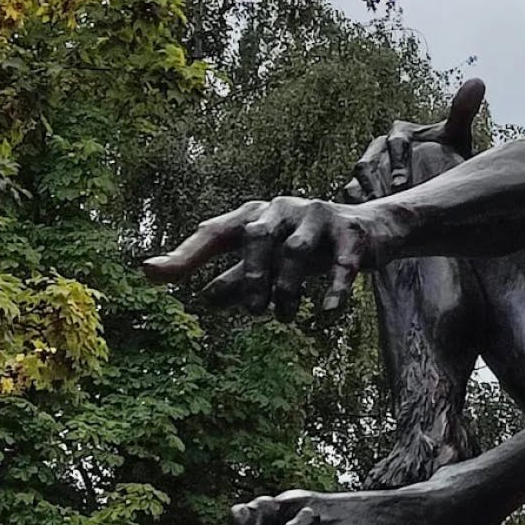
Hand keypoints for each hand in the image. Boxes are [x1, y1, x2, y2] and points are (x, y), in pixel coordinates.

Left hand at [141, 197, 381, 319]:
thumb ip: (238, 278)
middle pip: (255, 237)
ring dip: (287, 290)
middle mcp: (283, 208)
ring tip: (286, 316)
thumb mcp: (272, 263)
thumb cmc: (310, 247)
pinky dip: (332, 288)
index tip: (151, 274)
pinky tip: (326, 312)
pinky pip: (339, 262)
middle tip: (254, 312)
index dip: (184, 255)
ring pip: (294, 251)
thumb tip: (203, 299)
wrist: (373, 231)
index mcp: (256, 215)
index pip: (213, 232)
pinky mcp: (352, 231)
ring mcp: (318, 216)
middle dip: (250, 278)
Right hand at [344, 78, 483, 202]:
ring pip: (356, 179)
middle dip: (376, 184)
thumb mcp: (456, 136)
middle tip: (387, 206)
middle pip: (368, 163)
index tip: (402, 184)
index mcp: (399, 133)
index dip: (397, 163)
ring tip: (374, 216)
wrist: (439, 181)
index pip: (395, 144)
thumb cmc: (447, 157)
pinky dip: (354, 205)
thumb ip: (462, 111)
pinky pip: (349, 193)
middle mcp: (378, 148)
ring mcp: (367, 168)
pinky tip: (363, 222)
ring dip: (364, 197)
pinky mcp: (358, 186)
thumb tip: (477, 81)